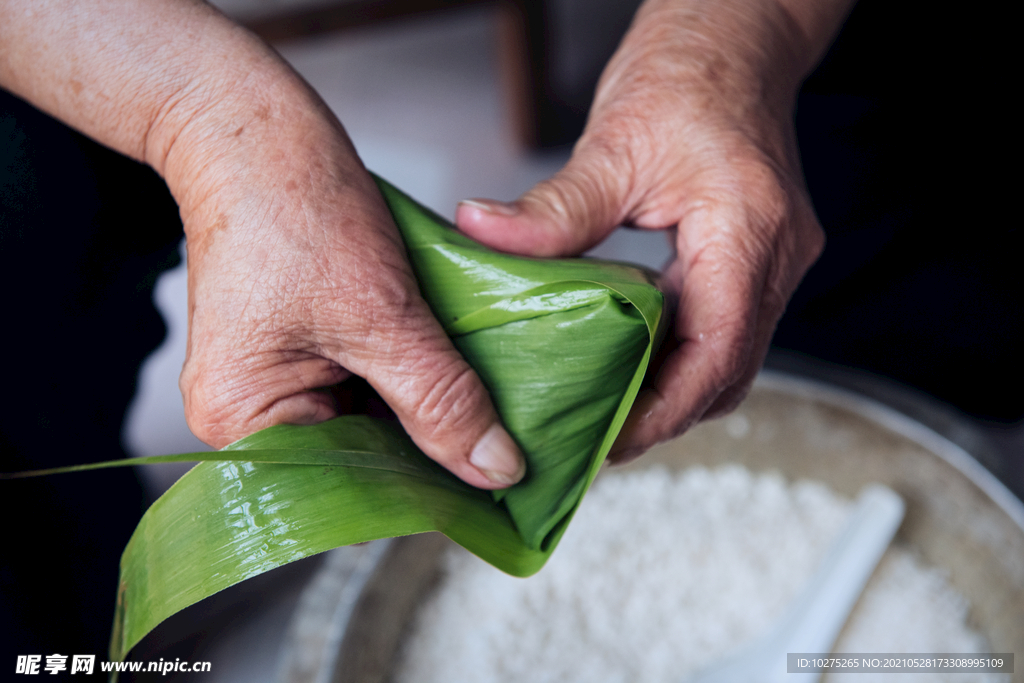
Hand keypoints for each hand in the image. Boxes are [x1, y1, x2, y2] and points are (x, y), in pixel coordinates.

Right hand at [165, 70, 525, 487]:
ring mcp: (272, 381)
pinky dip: (406, 376)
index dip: (419, 490)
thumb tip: (495, 469)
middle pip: (357, 459)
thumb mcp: (383, 316)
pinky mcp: (296, 350)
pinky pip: (362, 384)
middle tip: (498, 443)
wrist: (256, 130)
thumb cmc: (297, 210)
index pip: (344, 491)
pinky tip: (449, 369)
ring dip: (420, 407)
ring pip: (367, 421)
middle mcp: (248, 414)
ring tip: (480, 404)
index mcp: (242, 422)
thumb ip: (441, 401)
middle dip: (424, 446)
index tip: (487, 486)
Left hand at [456, 0, 834, 460]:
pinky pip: (726, 325)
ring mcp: (775, 258)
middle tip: (600, 437)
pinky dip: (682, 353)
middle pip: (729, 370)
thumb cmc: (690, 71)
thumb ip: (555, 206)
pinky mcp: (759, 255)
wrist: (736, 35)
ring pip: (732, 356)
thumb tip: (484, 233)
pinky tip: (636, 357)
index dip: (665, 411)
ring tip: (612, 407)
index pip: (717, 354)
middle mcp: (776, 256)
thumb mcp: (616, 141)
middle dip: (668, 414)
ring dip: (677, 388)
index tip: (612, 441)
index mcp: (748, 233)